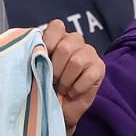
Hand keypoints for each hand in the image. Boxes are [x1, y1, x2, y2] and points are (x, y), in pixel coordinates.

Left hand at [41, 19, 104, 133]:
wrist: (58, 109)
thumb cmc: (45, 85)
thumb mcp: (35, 68)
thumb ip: (36, 54)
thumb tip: (35, 49)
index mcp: (59, 36)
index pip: (57, 26)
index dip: (48, 42)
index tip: (42, 59)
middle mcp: (75, 41)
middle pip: (66, 46)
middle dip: (55, 68)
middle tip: (52, 80)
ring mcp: (89, 53)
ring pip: (76, 61)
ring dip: (65, 80)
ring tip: (61, 88)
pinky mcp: (100, 68)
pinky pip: (88, 75)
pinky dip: (77, 88)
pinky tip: (72, 92)